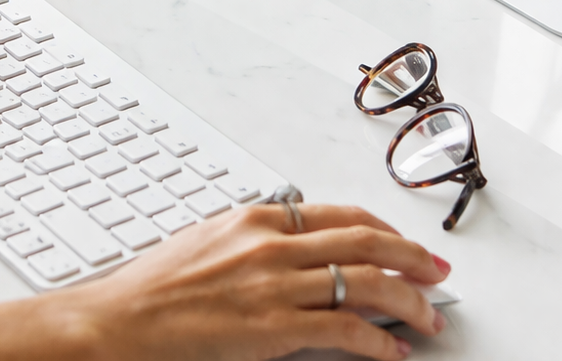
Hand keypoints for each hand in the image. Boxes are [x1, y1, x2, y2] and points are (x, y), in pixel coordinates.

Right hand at [74, 202, 447, 360]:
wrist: (124, 320)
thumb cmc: (157, 288)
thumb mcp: (209, 242)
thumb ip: (254, 241)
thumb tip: (292, 248)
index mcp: (257, 219)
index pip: (339, 214)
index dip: (382, 229)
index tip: (405, 243)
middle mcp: (272, 245)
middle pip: (363, 241)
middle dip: (410, 256)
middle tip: (437, 271)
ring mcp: (276, 285)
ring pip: (365, 283)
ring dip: (408, 300)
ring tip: (430, 317)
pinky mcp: (274, 328)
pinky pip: (345, 330)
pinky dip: (379, 342)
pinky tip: (395, 352)